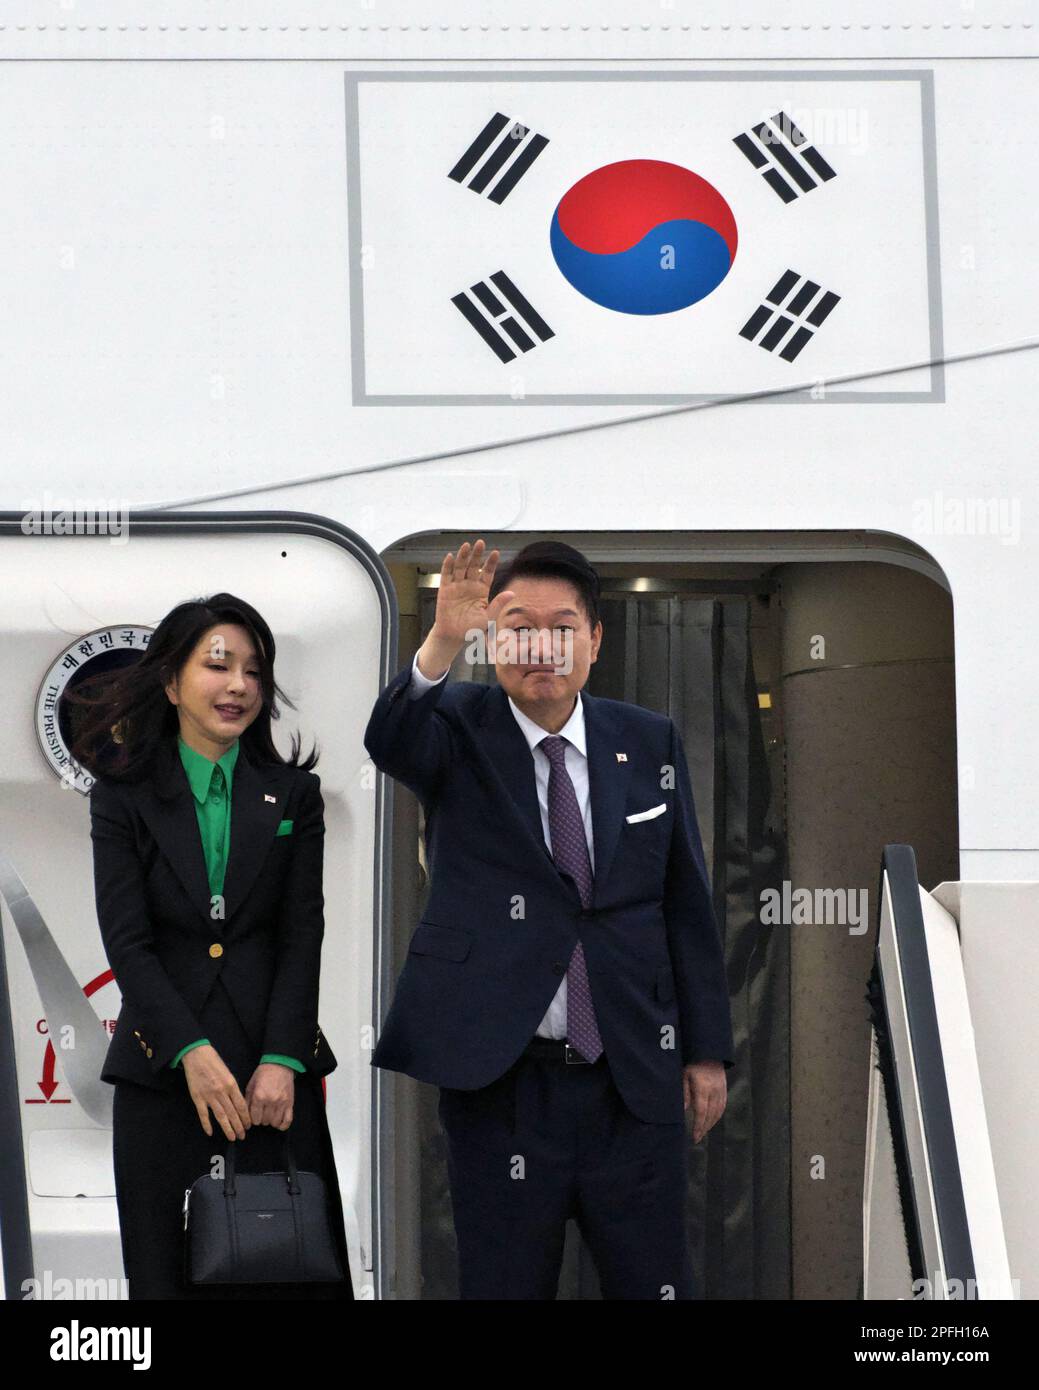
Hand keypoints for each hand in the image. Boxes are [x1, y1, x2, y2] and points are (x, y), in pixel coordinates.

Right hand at [182, 1044, 251, 1140]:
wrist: (197, 1055)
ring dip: (227, 1128)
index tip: (248, 1126)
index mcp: (231, 1084)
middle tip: (242, 1136)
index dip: (245, 1117)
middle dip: (238, 1126)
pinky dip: (207, 1124)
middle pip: (232, 1113)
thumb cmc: (214, 1062)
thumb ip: (232, 1088)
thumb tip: (238, 1103)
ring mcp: (209, 1096)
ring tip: (232, 1137)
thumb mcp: (228, 1073)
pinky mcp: (197, 1097)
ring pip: (220, 1116)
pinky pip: (203, 1114)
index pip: (241, 1105)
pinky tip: (210, 1133)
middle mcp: (222, 1092)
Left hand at [245, 1062, 294, 1130]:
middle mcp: (270, 1101)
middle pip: (264, 1122)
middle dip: (261, 1119)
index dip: (252, 1119)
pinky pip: (287, 1120)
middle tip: (261, 1113)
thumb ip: (247, 1100)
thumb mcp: (251, 1085)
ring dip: (270, 1121)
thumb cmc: (263, 1073)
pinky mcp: (290, 1103)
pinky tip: (278, 1124)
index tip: (254, 1115)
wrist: (280, 1064)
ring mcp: (282, 1103)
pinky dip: (282, 1125)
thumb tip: (244, 1115)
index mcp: (259, 1096)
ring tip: (269, 1115)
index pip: (254, 1119)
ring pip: (274, 1122)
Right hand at [416, 539, 515, 676]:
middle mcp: (469, 585)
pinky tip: (450, 556)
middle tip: (480, 543)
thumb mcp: (488, 617)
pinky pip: (446, 575)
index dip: (491, 563)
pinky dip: (447, 566)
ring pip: (460, 567)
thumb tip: (512, 593)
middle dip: (477, 555)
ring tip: (466, 546)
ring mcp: (457, 586)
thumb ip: (498, 604)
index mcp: (481, 590)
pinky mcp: (445, 589)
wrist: (454, 635)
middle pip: (474, 566)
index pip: (487, 573)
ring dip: (463, 556)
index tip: (495, 552)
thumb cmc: (471, 628)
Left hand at [683, 1060, 726, 1142]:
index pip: (701, 1112)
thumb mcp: (684, 1075)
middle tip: (697, 1138)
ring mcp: (721, 1090)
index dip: (699, 1126)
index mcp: (703, 1088)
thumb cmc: (692, 1063)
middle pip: (710, 1115)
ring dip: (711, 1124)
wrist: (708, 1052)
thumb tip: (684, 1109)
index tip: (695, 1137)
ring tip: (703, 1131)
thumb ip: (685, 1092)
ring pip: (718, 1112)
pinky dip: (717, 1116)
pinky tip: (712, 1121)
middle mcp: (714, 1091)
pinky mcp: (724, 1089)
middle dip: (704, 1128)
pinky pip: (722, 1106)